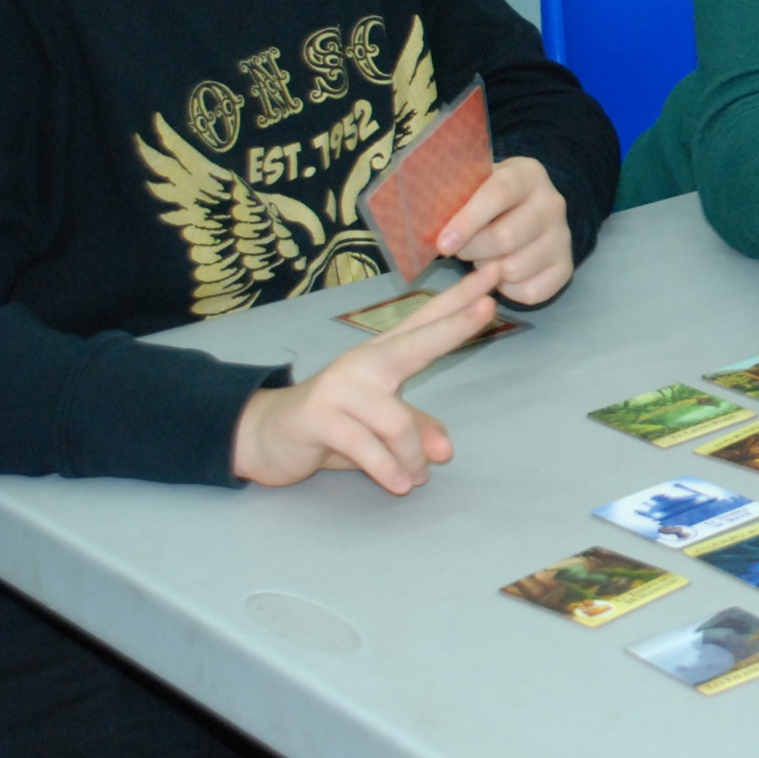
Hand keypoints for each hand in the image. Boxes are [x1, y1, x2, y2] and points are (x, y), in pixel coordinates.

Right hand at [233, 264, 500, 494]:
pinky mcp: (319, 417)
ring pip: (397, 424)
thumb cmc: (333, 425)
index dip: (458, 299)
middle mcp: (364, 363)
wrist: (266, 437)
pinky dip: (388, 470)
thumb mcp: (381, 427)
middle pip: (416, 342)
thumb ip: (417, 428)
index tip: (493, 273)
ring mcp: (339, 387)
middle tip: (488, 307)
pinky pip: (367, 447)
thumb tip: (445, 451)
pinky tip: (399, 484)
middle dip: (454, 326)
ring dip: (412, 458)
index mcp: (383, 356)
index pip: (426, 321)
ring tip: (414, 479)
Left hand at [435, 156, 573, 304]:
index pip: (498, 194)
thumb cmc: (487, 195)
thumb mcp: (474, 183)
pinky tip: (500, 275)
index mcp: (526, 174)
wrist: (529, 205)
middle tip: (458, 251)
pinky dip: (508, 290)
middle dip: (472, 251)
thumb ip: (453, 196)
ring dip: (488, 271)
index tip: (442, 244)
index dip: (468, 220)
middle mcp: (552, 203)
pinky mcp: (566, 266)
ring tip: (483, 259)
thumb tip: (418, 221)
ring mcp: (563, 236)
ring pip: (515, 268)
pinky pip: (531, 292)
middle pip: (506, 237)